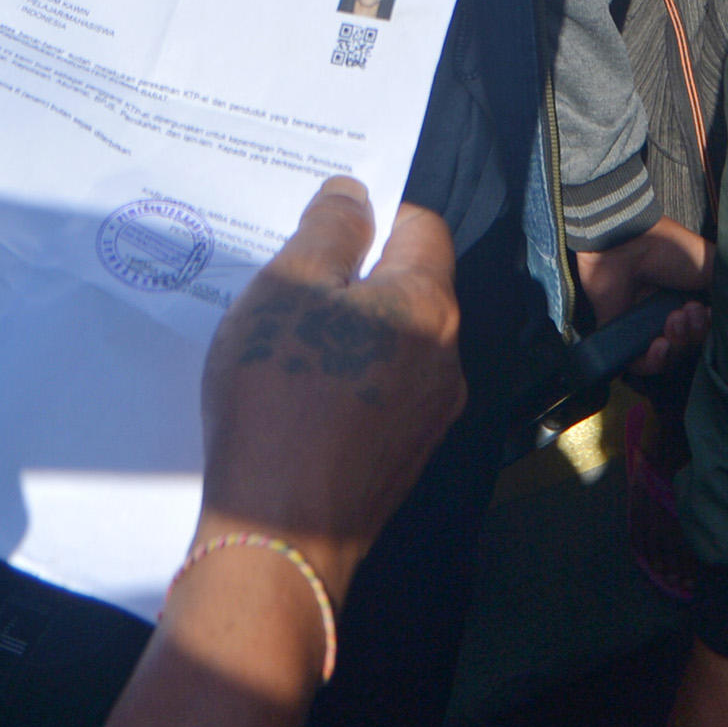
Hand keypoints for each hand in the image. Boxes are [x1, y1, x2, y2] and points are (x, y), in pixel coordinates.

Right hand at [197, 178, 462, 597]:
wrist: (280, 533)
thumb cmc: (280, 398)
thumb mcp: (288, 287)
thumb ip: (329, 229)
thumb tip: (355, 193)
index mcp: (429, 305)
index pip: (420, 225)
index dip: (371, 215)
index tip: (321, 228)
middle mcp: (447, 359)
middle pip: (406, 288)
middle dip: (352, 278)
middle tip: (288, 284)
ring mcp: (430, 416)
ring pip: (391, 345)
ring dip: (345, 334)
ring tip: (282, 344)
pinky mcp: (403, 459)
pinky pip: (379, 394)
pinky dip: (344, 383)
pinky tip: (295, 397)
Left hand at [573, 216, 711, 373]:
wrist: (629, 243)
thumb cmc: (670, 249)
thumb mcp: (710, 264)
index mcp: (686, 300)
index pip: (703, 331)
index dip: (708, 329)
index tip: (706, 312)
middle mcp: (666, 316)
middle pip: (688, 346)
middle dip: (693, 335)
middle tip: (687, 312)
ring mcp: (643, 327)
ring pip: (668, 358)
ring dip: (677, 345)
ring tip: (673, 322)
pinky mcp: (621, 336)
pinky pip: (639, 365)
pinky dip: (653, 361)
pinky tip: (659, 345)